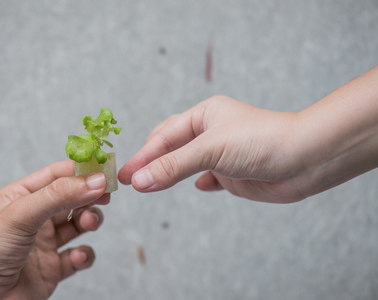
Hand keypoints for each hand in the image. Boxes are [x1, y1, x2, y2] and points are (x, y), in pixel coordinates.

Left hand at [0, 161, 108, 298]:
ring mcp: (45, 242)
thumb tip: (94, 181)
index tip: (104, 170)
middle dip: (89, 196)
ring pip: (78, 225)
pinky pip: (78, 256)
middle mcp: (35, 217)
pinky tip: (76, 257)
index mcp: (22, 197)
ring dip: (89, 222)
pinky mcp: (53, 267)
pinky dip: (84, 256)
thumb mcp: (21, 215)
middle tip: (106, 195)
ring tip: (88, 224)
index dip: (82, 171)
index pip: (57, 175)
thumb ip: (59, 196)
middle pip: (73, 198)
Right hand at [119, 96, 301, 202]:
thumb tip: (140, 182)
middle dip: (151, 163)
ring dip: (169, 174)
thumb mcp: (210, 149)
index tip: (124, 175)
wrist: (305, 159)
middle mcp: (211, 133)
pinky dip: (198, 182)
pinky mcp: (233, 175)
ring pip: (187, 164)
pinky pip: (209, 178)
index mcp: (204, 115)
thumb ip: (173, 165)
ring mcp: (222, 155)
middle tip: (129, 181)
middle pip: (172, 147)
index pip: (164, 135)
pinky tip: (196, 187)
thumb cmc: (260, 141)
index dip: (142, 155)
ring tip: (148, 186)